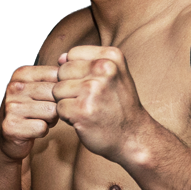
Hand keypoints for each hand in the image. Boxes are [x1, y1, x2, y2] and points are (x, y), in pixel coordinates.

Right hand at [0, 65, 58, 160]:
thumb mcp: (41, 89)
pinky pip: (42, 128)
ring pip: (51, 112)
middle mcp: (14, 87)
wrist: (8, 136)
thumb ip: (57, 78)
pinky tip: (34, 129)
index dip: (62, 90)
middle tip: (48, 111)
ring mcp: (11, 106)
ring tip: (41, 119)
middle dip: (57, 106)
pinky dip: (43, 131)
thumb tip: (81, 70)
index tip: (53, 97)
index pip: (57, 76)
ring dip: (51, 119)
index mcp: (22, 73)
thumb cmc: (32, 109)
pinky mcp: (11, 126)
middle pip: (56, 94)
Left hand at [52, 46, 145, 161]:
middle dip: (69, 86)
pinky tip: (84, 119)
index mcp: (111, 56)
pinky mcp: (82, 110)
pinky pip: (58, 107)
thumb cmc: (120, 104)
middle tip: (89, 99)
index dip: (75, 71)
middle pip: (62, 71)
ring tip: (86, 108)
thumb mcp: (114, 74)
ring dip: (67, 102)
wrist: (133, 135)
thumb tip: (60, 58)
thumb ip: (88, 62)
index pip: (72, 54)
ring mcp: (93, 89)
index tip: (93, 84)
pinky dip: (67, 116)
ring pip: (57, 89)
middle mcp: (104, 69)